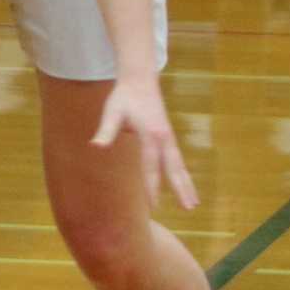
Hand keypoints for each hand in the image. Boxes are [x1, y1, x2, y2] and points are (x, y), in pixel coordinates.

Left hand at [92, 75, 196, 209]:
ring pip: (180, 165)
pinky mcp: (169, 136)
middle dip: (181, 189)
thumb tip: (96, 146)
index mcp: (150, 135)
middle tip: (189, 209)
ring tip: (194, 204)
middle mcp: (164, 138)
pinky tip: (185, 185)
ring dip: (187, 184)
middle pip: (174, 169)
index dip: (152, 187)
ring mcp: (169, 137)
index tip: (154, 206)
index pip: (151, 167)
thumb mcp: (112, 112)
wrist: (140, 80)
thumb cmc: (124, 97)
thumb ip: (106, 131)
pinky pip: (178, 160)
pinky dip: (183, 174)